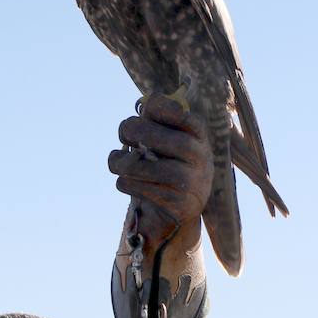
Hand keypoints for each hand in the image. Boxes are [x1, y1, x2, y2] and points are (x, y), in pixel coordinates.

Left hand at [108, 95, 211, 248]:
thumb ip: (153, 123)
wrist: (181, 209)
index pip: (177, 113)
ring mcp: (190, 181)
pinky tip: (129, 182)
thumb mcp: (168, 140)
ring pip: (139, 165)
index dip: (157, 107)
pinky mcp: (178, 203)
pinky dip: (124, 182)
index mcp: (198, 133)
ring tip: (118, 162)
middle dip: (131, 131)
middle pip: (154, 136)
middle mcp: (199, 155)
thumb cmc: (168, 163)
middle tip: (125, 135)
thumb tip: (134, 117)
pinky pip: (135, 186)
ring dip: (119, 162)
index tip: (146, 112)